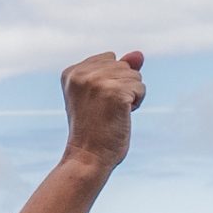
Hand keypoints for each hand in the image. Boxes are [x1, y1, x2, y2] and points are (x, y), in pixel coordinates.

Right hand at [58, 51, 145, 172]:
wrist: (88, 158)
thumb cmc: (94, 130)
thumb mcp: (101, 94)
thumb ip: (118, 70)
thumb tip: (139, 54)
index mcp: (72, 72)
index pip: (109, 58)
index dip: (110, 81)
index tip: (95, 103)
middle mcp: (82, 73)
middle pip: (123, 65)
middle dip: (122, 87)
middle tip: (104, 111)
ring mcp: (98, 82)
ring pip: (134, 75)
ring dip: (130, 96)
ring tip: (112, 114)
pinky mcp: (115, 92)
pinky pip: (141, 88)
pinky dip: (136, 103)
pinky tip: (121, 117)